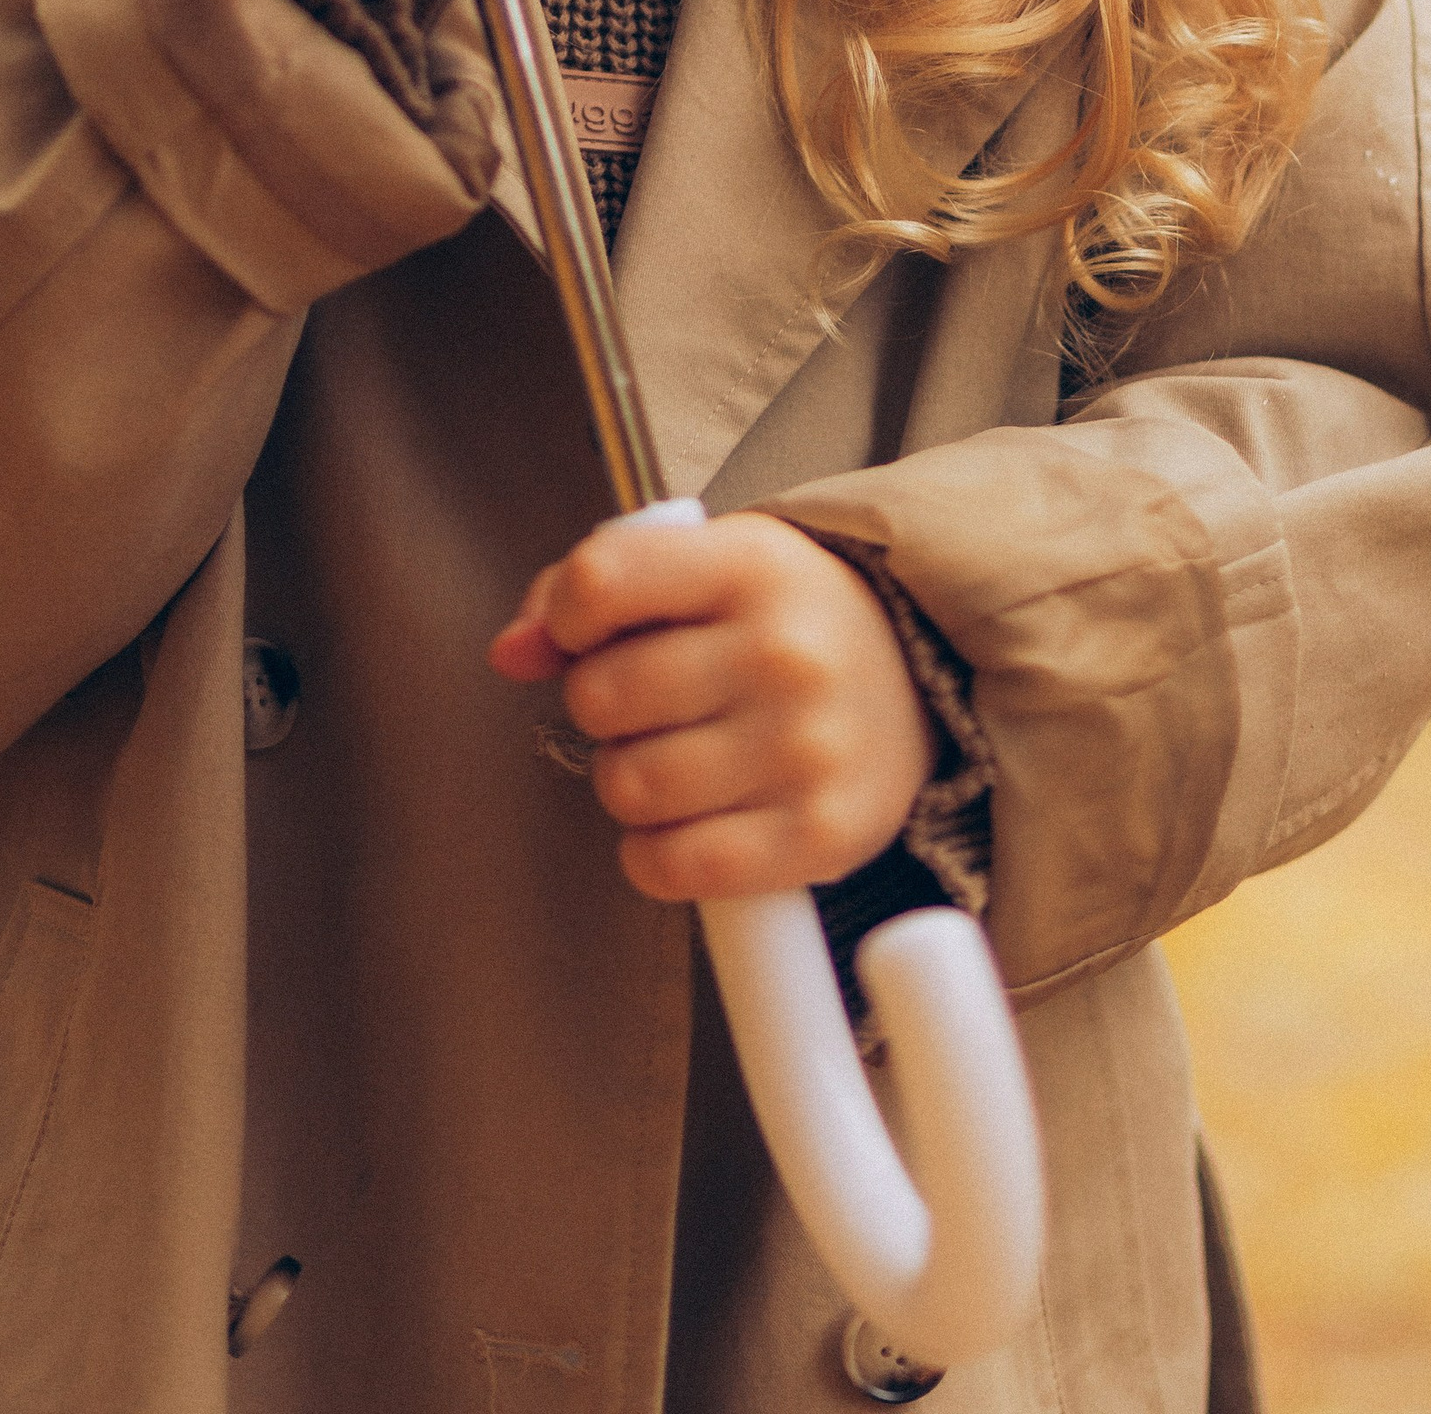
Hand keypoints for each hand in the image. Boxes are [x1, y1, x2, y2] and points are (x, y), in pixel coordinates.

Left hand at [488, 514, 938, 900]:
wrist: (919, 671)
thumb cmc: (785, 616)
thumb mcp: (705, 564)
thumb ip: (592, 589)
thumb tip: (511, 653)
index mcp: (750, 564)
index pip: (600, 580)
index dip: (567, 615)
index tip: (588, 629)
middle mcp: (782, 652)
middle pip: (601, 696)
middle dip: (602, 705)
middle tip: (650, 700)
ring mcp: (805, 747)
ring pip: (629, 786)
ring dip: (628, 780)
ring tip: (676, 756)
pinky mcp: (819, 834)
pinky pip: (673, 866)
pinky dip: (655, 855)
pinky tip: (686, 821)